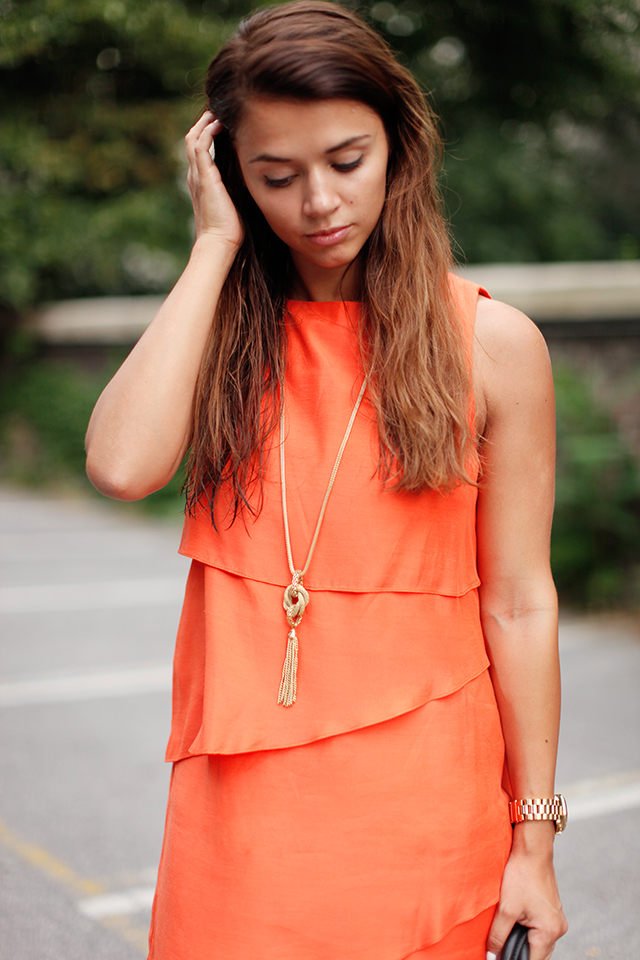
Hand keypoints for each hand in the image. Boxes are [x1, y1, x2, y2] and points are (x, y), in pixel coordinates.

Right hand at [184, 111, 243, 249]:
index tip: (224, 123)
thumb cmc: (231, 229)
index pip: (199, 149)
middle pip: (193, 139)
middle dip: (204, 123)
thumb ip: (239, 187)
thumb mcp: (236, 201)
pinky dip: (207, 132)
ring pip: (193, 138)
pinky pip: (200, 146)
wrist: (221, 242)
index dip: (208, 133)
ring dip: (204, 122)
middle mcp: (195, 176)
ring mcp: (197, 175)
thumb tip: (256, 177)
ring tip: (218, 111)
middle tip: (220, 111)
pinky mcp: (203, 177)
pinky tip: (219, 123)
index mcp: (202, 182)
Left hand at [486, 826, 567, 959]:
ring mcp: (557, 919)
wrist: (532, 850)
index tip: (500, 957)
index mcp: (549, 930)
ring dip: (525, 943)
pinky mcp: (552, 911)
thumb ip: (498, 935)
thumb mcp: (506, 908)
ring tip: (507, 935)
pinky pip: (541, 931)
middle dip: (520, 953)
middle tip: (501, 948)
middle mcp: (558, 928)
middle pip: (539, 955)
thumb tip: (491, 955)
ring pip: (540, 944)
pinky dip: (529, 933)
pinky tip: (516, 924)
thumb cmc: (521, 875)